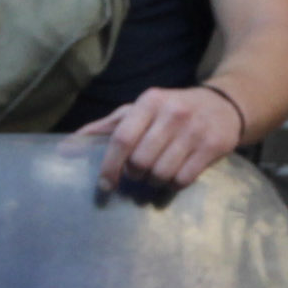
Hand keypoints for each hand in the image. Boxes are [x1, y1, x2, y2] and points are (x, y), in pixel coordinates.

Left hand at [73, 83, 243, 197]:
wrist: (223, 105)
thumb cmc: (170, 111)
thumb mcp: (138, 111)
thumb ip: (104, 129)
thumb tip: (64, 149)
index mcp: (149, 102)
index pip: (122, 138)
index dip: (110, 166)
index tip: (105, 185)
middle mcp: (173, 113)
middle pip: (141, 160)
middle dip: (135, 174)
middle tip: (138, 173)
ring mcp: (195, 130)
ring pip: (162, 173)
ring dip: (154, 181)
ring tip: (156, 173)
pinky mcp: (213, 146)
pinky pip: (183, 179)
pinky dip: (174, 184)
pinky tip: (175, 175)